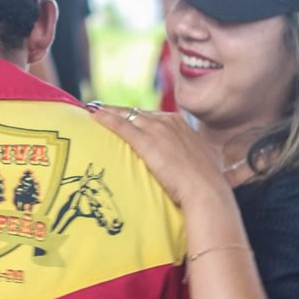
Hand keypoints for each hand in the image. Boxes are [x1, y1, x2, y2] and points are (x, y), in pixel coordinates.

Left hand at [88, 104, 229, 209]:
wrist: (206, 190)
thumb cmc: (205, 181)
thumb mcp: (199, 159)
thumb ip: (187, 154)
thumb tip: (185, 163)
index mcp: (179, 124)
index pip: (150, 115)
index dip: (135, 116)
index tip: (124, 115)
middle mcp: (167, 122)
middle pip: (136, 112)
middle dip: (118, 110)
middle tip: (99, 108)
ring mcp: (157, 130)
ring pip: (126, 115)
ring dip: (108, 111)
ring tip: (92, 109)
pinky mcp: (146, 142)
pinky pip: (121, 126)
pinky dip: (106, 119)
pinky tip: (94, 115)